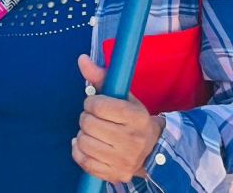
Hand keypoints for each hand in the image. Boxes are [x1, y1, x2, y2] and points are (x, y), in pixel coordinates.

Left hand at [71, 54, 165, 184]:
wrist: (153, 152)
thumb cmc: (132, 120)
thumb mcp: (123, 96)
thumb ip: (101, 77)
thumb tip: (82, 59)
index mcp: (136, 117)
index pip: (98, 106)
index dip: (91, 103)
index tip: (96, 104)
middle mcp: (132, 140)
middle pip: (88, 124)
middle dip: (86, 118)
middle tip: (95, 119)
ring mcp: (124, 160)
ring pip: (84, 142)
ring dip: (83, 134)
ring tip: (93, 132)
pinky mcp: (115, 175)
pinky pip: (84, 161)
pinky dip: (79, 151)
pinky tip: (87, 145)